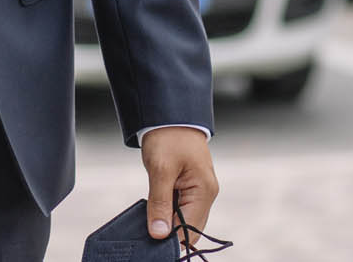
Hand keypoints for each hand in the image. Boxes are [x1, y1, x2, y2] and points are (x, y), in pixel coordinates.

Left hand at [142, 126, 217, 247]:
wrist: (169, 113)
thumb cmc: (168, 136)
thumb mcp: (160, 169)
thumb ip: (159, 203)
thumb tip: (159, 234)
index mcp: (204, 191)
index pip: (190, 230)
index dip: (171, 238)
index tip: (151, 240)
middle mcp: (206, 194)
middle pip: (189, 228)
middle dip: (168, 232)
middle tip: (147, 231)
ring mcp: (199, 191)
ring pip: (184, 220)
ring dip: (167, 222)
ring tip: (149, 219)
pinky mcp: (190, 187)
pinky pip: (180, 209)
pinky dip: (167, 212)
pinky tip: (154, 211)